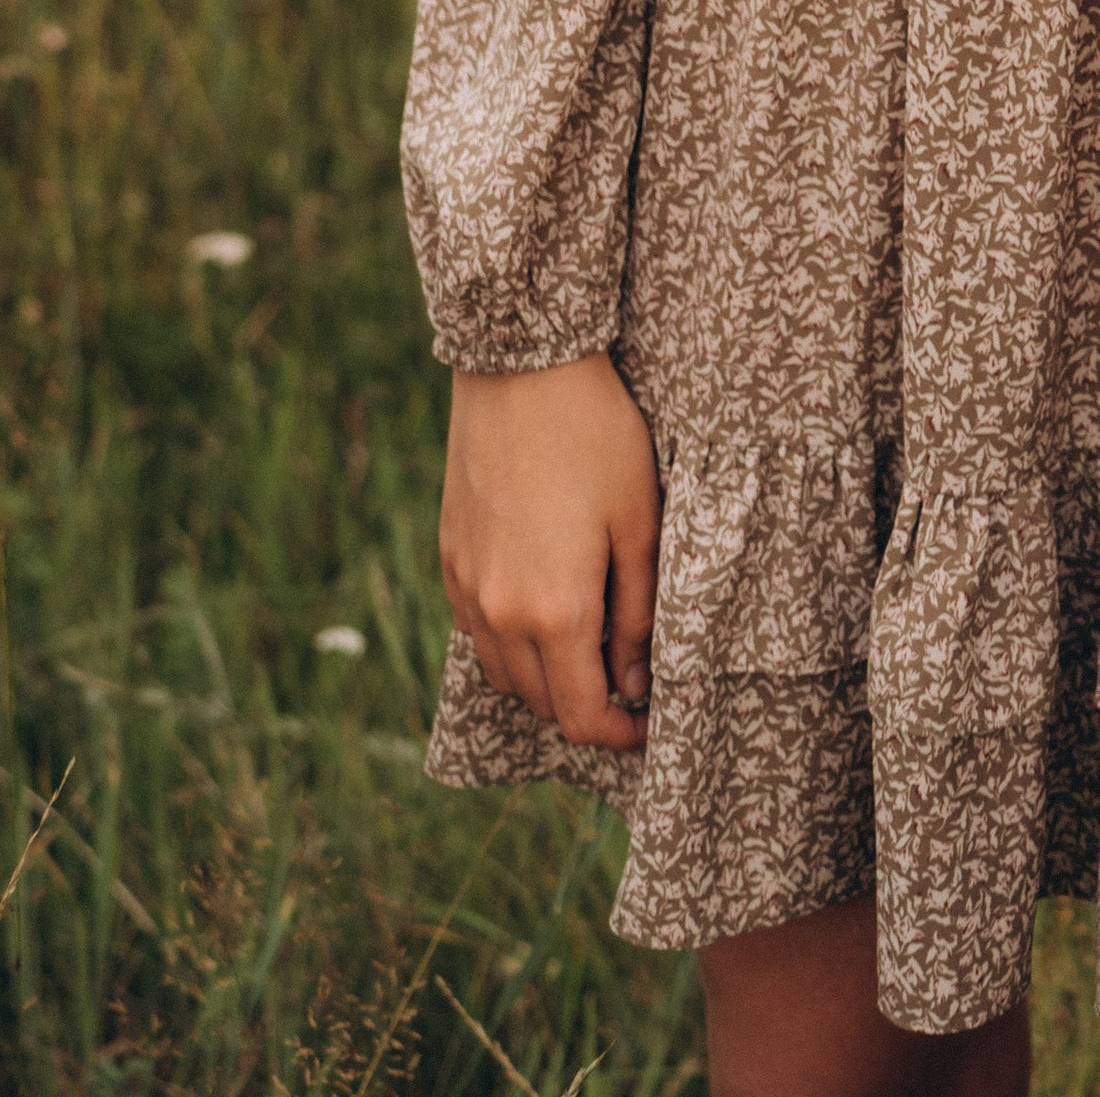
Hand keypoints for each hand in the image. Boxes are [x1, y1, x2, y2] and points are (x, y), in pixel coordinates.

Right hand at [440, 350, 660, 751]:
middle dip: (585, 706)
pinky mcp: (450, 556)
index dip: (620, 734)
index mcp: (553, 610)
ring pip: (503, 673)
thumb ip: (638, 611)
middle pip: (539, 703)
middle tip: (628, 679)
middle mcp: (499, 612)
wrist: (521, 364)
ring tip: (589, 646)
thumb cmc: (595, 435)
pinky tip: (544, 607)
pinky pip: (477, 629)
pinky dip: (510, 641)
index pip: (581, 715)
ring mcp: (466, 585)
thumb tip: (635, 680)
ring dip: (544, 678)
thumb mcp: (639, 521)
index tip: (649, 722)